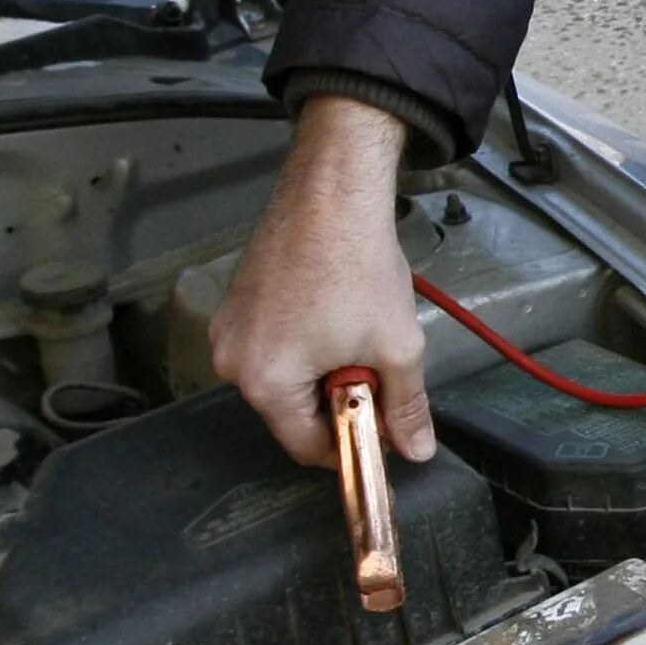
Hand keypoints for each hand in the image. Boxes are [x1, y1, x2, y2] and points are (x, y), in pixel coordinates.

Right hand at [210, 96, 435, 467]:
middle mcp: (231, 361)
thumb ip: (406, 408)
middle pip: (292, 412)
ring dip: (325, 371)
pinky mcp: (236, 303)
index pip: (307, 446)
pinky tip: (336, 313)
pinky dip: (307, 344)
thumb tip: (417, 451)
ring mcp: (228, 328)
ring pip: (284, 377)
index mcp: (263, 382)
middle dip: (339, 402)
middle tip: (378, 370)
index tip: (384, 430)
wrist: (331, 193)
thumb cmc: (358, 268)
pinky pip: (273, 345)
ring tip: (359, 333)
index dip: (352, 445)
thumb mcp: (396, 348)